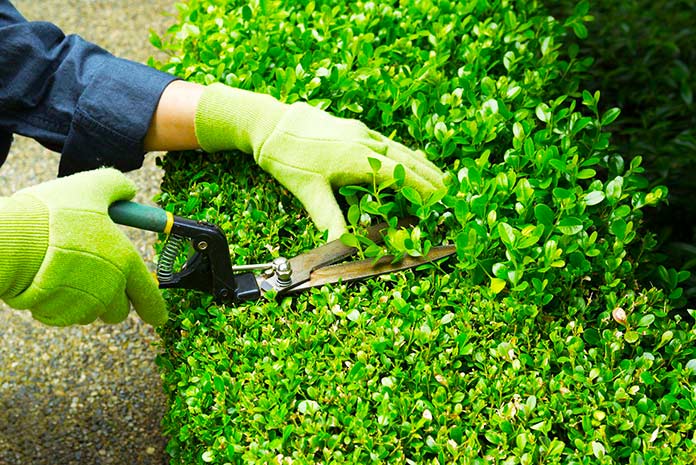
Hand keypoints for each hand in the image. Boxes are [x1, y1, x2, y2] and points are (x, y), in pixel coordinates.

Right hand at [0, 169, 166, 325]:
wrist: (11, 241)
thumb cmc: (54, 214)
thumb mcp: (92, 187)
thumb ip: (116, 187)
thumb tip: (128, 191)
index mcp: (126, 263)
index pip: (150, 297)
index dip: (155, 308)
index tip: (157, 318)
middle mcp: (109, 290)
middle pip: (119, 310)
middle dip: (112, 301)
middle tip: (95, 279)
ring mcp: (82, 306)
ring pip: (91, 313)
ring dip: (84, 300)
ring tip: (64, 273)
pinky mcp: (55, 315)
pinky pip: (62, 314)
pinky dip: (58, 303)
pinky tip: (45, 281)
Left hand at [194, 84, 444, 239]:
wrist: (270, 123)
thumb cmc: (287, 157)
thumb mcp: (307, 191)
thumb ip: (328, 218)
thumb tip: (342, 246)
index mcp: (358, 159)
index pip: (400, 177)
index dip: (422, 191)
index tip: (439, 203)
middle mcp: (365, 142)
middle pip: (408, 161)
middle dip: (431, 178)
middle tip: (451, 194)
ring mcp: (361, 132)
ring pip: (401, 150)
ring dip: (422, 164)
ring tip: (440, 178)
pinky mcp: (355, 128)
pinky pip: (388, 142)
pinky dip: (405, 154)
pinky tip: (408, 160)